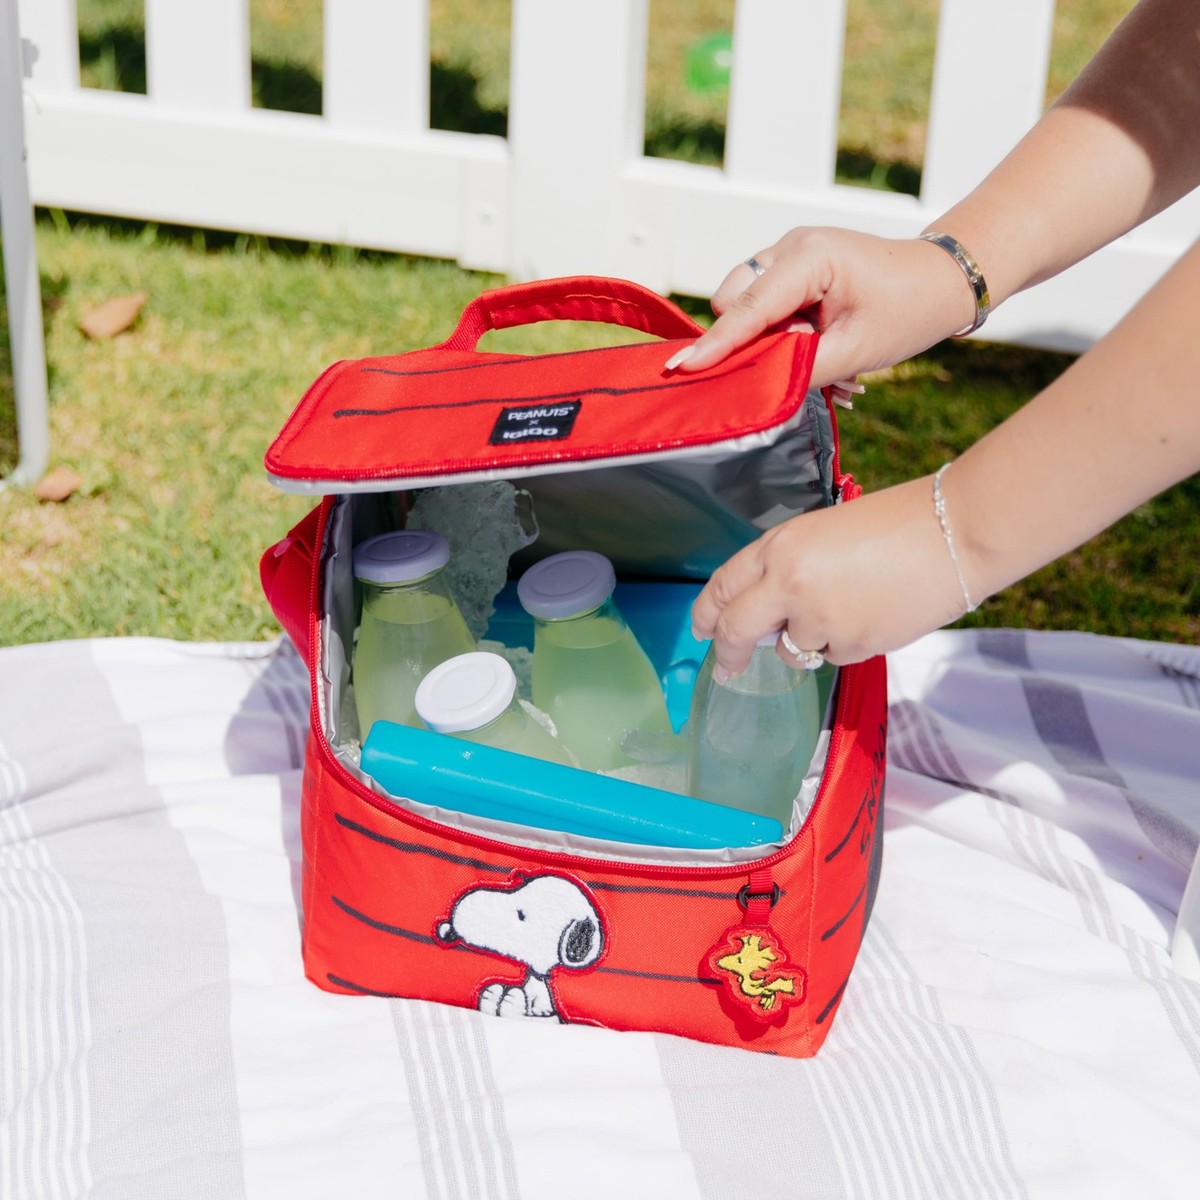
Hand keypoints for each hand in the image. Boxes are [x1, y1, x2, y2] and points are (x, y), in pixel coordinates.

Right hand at [664, 226, 977, 384]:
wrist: (942, 280)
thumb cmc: (909, 309)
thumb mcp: (856, 351)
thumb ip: (798, 368)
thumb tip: (754, 384)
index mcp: (809, 257)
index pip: (747, 309)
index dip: (716, 344)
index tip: (682, 369)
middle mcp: (791, 246)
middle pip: (734, 301)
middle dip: (749, 339)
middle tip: (802, 357)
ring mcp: (789, 253)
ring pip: (744, 303)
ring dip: (766, 336)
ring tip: (814, 348)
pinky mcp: (792, 266)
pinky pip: (762, 302)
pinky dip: (778, 328)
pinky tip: (812, 338)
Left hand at [690, 475, 971, 677]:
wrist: (954, 534)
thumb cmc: (898, 524)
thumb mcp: (825, 533)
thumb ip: (789, 568)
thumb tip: (769, 612)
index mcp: (780, 546)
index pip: (724, 584)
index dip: (707, 612)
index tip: (701, 629)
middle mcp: (788, 583)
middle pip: (737, 630)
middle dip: (727, 654)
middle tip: (725, 669)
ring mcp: (818, 619)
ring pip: (793, 650)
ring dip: (808, 641)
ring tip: (853, 604)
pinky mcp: (850, 645)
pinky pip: (833, 656)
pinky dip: (846, 644)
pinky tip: (875, 613)